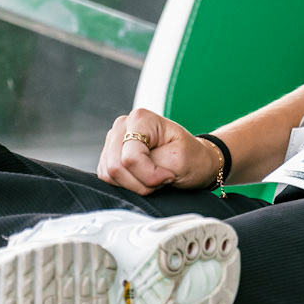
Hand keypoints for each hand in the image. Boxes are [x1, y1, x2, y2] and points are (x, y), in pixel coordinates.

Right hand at [97, 109, 222, 194]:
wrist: (195, 162)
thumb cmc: (191, 158)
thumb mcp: (178, 160)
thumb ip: (151, 167)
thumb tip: (128, 171)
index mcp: (140, 119)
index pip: (131, 158)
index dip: (149, 175)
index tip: (169, 175)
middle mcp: (123, 125)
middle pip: (116, 167)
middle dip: (140, 182)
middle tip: (162, 179)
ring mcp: (114, 140)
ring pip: (109, 174)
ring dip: (134, 185)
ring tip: (154, 178)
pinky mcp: (109, 156)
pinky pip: (107, 177)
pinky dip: (126, 184)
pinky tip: (142, 179)